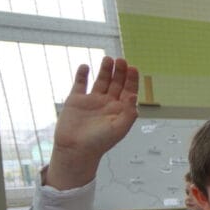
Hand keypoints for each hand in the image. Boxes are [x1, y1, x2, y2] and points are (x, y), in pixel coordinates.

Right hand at [47, 57, 138, 189]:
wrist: (75, 150)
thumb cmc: (99, 142)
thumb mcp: (119, 128)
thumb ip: (129, 112)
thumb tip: (133, 96)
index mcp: (120, 110)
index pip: (128, 90)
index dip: (131, 79)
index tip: (133, 68)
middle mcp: (107, 103)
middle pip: (116, 83)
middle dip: (119, 71)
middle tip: (121, 60)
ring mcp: (92, 101)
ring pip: (100, 80)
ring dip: (104, 70)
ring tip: (108, 59)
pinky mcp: (75, 100)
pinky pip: (80, 84)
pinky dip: (82, 74)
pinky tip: (85, 66)